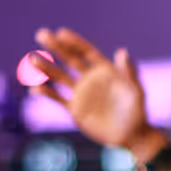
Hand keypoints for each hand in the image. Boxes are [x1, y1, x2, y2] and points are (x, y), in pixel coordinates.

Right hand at [31, 29, 154, 153]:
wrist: (131, 137)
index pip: (86, 52)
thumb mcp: (135, 92)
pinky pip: (57, 98)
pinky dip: (46, 92)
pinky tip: (35, 88)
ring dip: (46, 68)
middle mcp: (90, 79)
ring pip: (59, 77)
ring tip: (32, 59)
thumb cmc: (138, 113)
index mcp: (104, 71)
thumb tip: (122, 51)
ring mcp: (81, 94)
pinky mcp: (75, 109)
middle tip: (41, 34)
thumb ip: (129, 73)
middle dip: (55, 47)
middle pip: (70, 59)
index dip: (74, 42)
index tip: (60, 33)